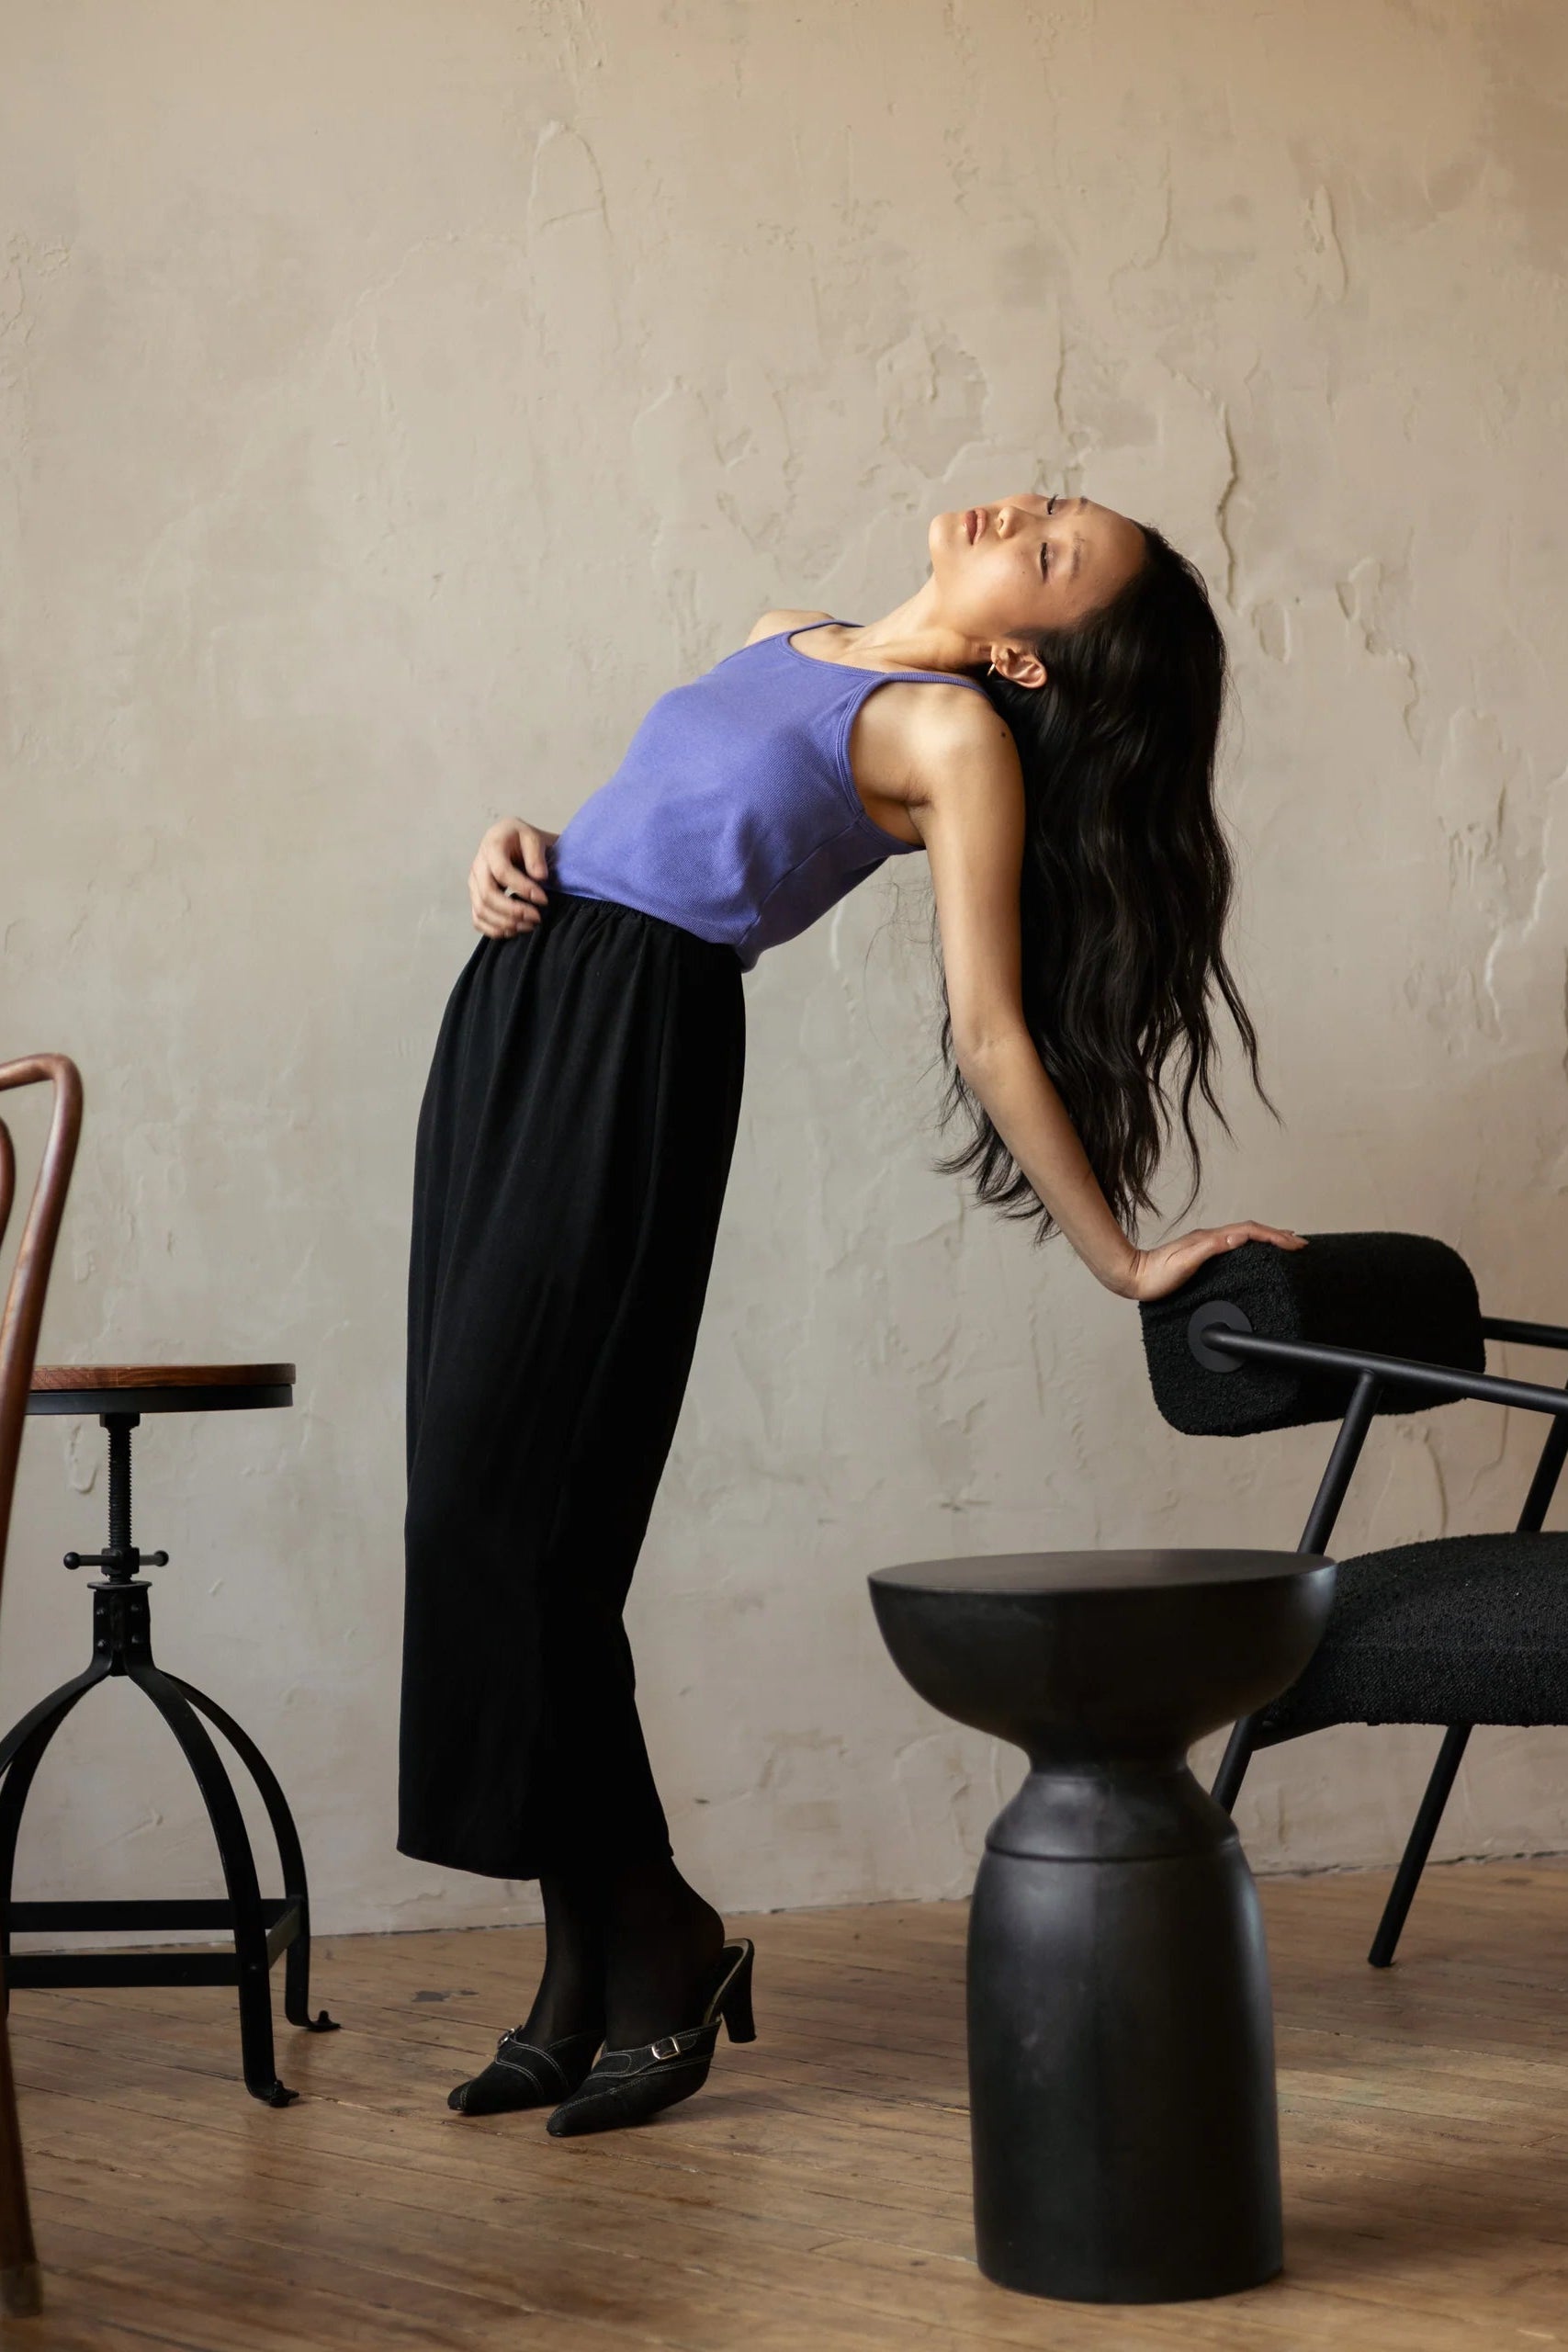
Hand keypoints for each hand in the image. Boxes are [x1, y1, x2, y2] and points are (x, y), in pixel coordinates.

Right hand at [469, 817, 558, 938]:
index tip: (543, 900)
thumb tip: (540, 877)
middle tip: (536, 917)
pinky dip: (493, 929)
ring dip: (505, 923)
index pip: (502, 872)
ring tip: (528, 926)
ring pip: (481, 909)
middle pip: (488, 895)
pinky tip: (512, 931)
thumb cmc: (521, 839)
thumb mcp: (532, 837)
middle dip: (513, 911)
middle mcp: (478, 865)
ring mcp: (474, 883)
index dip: (523, 888)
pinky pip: (477, 918)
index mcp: (492, 846)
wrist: (509, 840)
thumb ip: (536, 856)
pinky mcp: (475, 896)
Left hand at [1108, 1222, 1306, 1303]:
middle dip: (1277, 1235)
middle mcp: (1209, 1239)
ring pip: (1244, 1238)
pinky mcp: (1202, 1256)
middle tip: (1299, 1244)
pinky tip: (1253, 1253)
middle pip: (1251, 1231)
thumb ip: (1210, 1248)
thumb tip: (1238, 1236)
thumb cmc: (1154, 1275)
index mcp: (1209, 1239)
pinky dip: (1251, 1247)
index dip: (1274, 1237)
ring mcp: (1206, 1247)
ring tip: (1285, 1245)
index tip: (1294, 1244)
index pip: (1249, 1232)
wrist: (1131, 1278)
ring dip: (1266, 1239)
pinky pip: (1234, 1247)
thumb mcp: (1184, 1261)